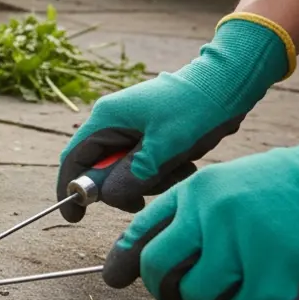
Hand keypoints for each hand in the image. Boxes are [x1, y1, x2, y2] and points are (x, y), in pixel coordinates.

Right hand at [55, 15, 294, 221]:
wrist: (229, 82)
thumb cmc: (196, 110)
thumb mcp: (164, 148)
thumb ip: (132, 176)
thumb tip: (106, 197)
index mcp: (107, 118)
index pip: (74, 159)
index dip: (70, 189)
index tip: (74, 217)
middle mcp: (113, 121)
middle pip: (100, 168)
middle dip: (122, 187)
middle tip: (145, 199)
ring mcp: (131, 126)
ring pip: (124, 169)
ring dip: (148, 180)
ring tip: (179, 170)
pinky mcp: (149, 132)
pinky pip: (143, 163)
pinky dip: (160, 171)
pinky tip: (185, 163)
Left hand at [102, 113, 298, 299]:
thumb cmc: (292, 189)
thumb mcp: (232, 185)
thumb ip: (191, 216)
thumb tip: (142, 260)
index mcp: (199, 192)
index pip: (143, 232)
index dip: (124, 260)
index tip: (115, 278)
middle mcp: (213, 218)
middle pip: (160, 273)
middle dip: (164, 292)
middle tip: (180, 297)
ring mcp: (244, 250)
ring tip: (242, 285)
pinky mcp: (277, 283)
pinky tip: (274, 294)